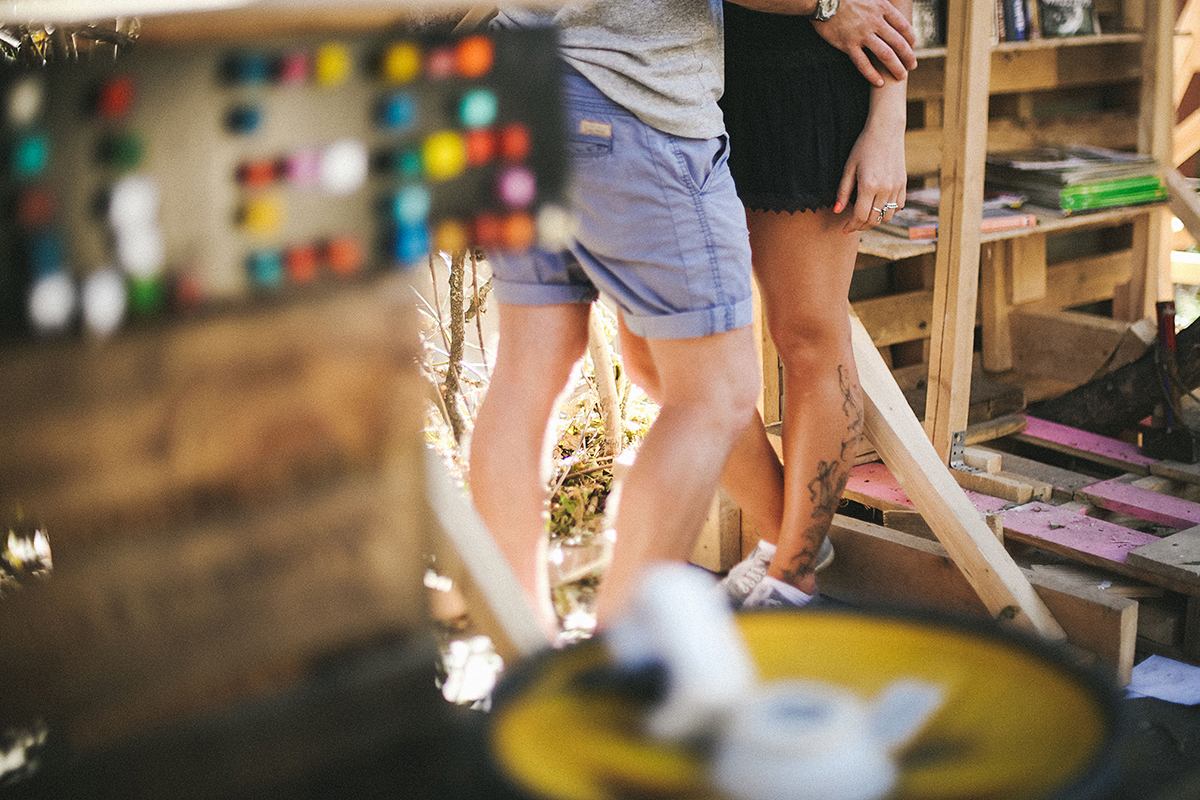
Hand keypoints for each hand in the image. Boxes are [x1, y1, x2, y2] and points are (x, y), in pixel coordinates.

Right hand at [813, 0, 916, 85]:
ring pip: (885, 54)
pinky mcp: (848, 44)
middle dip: (908, 56)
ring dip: (896, 67)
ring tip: (901, 76)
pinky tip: (879, 82)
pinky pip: (863, 63)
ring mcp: (862, 34)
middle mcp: (875, 21)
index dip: (911, 39)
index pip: (904, 26)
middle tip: (912, 66)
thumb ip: (880, 4)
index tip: (912, 47)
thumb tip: (888, 12)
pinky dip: (872, 74)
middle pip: (898, 43)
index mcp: (882, 7)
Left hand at [833, 114, 906, 232]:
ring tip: (865, 218)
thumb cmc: (864, 147)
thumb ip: (843, 192)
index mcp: (869, 185)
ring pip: (887, 216)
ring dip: (876, 221)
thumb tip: (837, 211)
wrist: (886, 131)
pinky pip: (898, 206)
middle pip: (874, 219)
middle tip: (853, 225)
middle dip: (861, 226)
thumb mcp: (849, 168)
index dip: (851, 226)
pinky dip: (889, 212)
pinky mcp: (904, 184)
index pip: (860, 216)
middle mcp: (885, 189)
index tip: (845, 229)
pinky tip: (879, 208)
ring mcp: (896, 187)